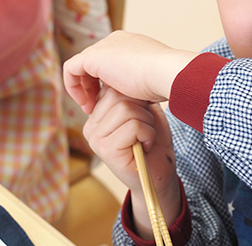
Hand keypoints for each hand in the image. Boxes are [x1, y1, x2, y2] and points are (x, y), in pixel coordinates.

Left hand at [63, 30, 196, 112]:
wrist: (166, 72)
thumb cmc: (165, 81)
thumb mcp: (152, 80)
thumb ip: (141, 83)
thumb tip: (141, 97)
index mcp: (132, 44)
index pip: (110, 61)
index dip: (105, 83)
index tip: (109, 103)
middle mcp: (116, 40)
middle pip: (95, 63)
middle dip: (92, 86)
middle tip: (96, 108)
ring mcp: (104, 46)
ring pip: (82, 66)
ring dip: (83, 88)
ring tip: (90, 109)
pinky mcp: (92, 56)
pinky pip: (71, 69)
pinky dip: (73, 87)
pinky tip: (85, 104)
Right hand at [84, 86, 180, 238]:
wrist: (159, 174)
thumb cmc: (154, 142)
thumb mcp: (143, 112)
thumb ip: (131, 96)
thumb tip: (126, 77)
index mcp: (97, 115)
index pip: (113, 87)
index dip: (137, 98)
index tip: (142, 117)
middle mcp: (91, 126)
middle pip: (119, 95)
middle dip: (142, 110)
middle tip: (145, 129)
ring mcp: (96, 138)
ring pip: (127, 109)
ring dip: (146, 123)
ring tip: (145, 138)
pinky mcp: (106, 149)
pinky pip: (133, 126)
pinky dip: (148, 134)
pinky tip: (145, 146)